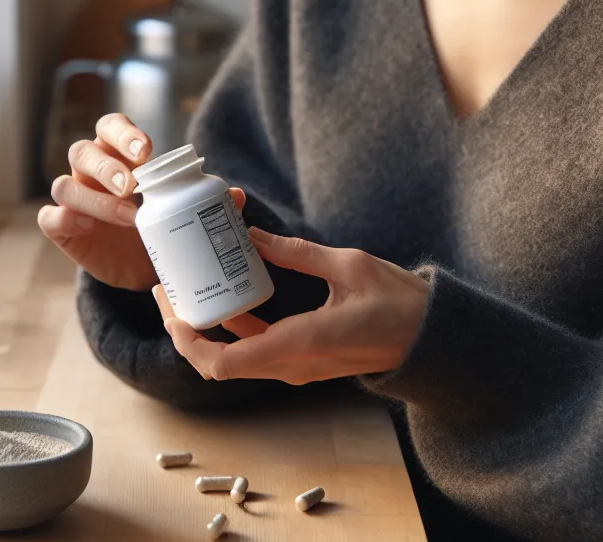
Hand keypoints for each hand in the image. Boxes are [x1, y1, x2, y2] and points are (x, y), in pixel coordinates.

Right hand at [37, 113, 246, 291]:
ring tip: (127, 215)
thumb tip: (237, 195)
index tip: (148, 150)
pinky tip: (86, 226)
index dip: (124, 133)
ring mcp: (73, 198)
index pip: (111, 127)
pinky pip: (50, 216)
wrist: (142, 266)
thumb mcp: (182, 212)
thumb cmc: (161, 224)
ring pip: (64, 184)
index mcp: (118, 154)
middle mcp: (90, 171)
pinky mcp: (62, 228)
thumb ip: (204, 200)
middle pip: (83, 151)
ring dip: (94, 197)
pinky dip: (64, 217)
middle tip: (133, 185)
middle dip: (107, 165)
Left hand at [151, 227, 428, 384]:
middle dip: (186, 328)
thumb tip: (250, 236)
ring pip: (235, 357)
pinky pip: (256, 350)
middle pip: (218, 363)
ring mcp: (296, 367)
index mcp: (299, 344)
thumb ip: (295, 253)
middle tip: (170, 288)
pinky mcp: (302, 359)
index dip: (186, 339)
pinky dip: (234, 326)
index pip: (222, 363)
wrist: (432, 339)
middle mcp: (291, 365)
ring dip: (208, 327)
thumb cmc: (399, 304)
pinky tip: (228, 292)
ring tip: (191, 285)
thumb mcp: (348, 265)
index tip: (171, 306)